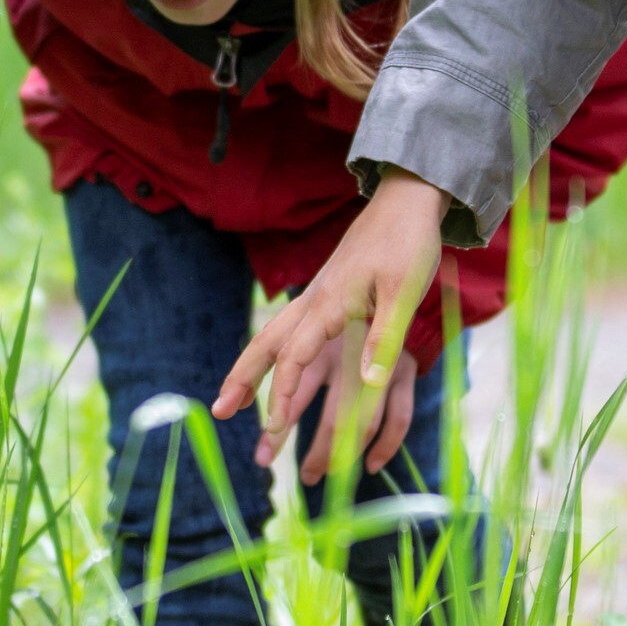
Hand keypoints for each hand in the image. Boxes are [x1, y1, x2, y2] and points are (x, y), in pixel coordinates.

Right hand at [212, 169, 447, 452]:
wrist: (405, 199)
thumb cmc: (408, 243)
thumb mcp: (404, 293)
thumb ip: (384, 338)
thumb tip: (370, 384)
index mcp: (330, 302)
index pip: (295, 356)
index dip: (283, 392)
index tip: (274, 425)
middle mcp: (315, 299)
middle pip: (267, 343)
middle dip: (242, 378)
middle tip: (218, 411)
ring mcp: (318, 293)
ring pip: (273, 333)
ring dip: (250, 366)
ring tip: (232, 397)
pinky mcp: (327, 290)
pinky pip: (289, 327)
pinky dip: (273, 351)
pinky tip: (272, 363)